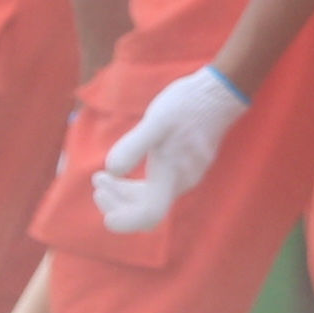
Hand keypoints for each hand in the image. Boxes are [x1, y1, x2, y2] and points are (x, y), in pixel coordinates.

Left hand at [93, 65, 248, 234]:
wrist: (217, 93)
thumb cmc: (186, 106)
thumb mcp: (156, 122)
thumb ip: (134, 146)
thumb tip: (113, 170)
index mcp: (172, 176)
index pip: (149, 215)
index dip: (125, 219)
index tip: (103, 205)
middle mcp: (181, 183)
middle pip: (145, 209)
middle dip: (116, 200)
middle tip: (96, 180)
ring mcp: (184, 176)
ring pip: (150, 198)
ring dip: (123, 193)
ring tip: (101, 176)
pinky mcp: (183, 167)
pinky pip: (157, 186)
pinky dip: (135, 184)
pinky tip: (122, 168)